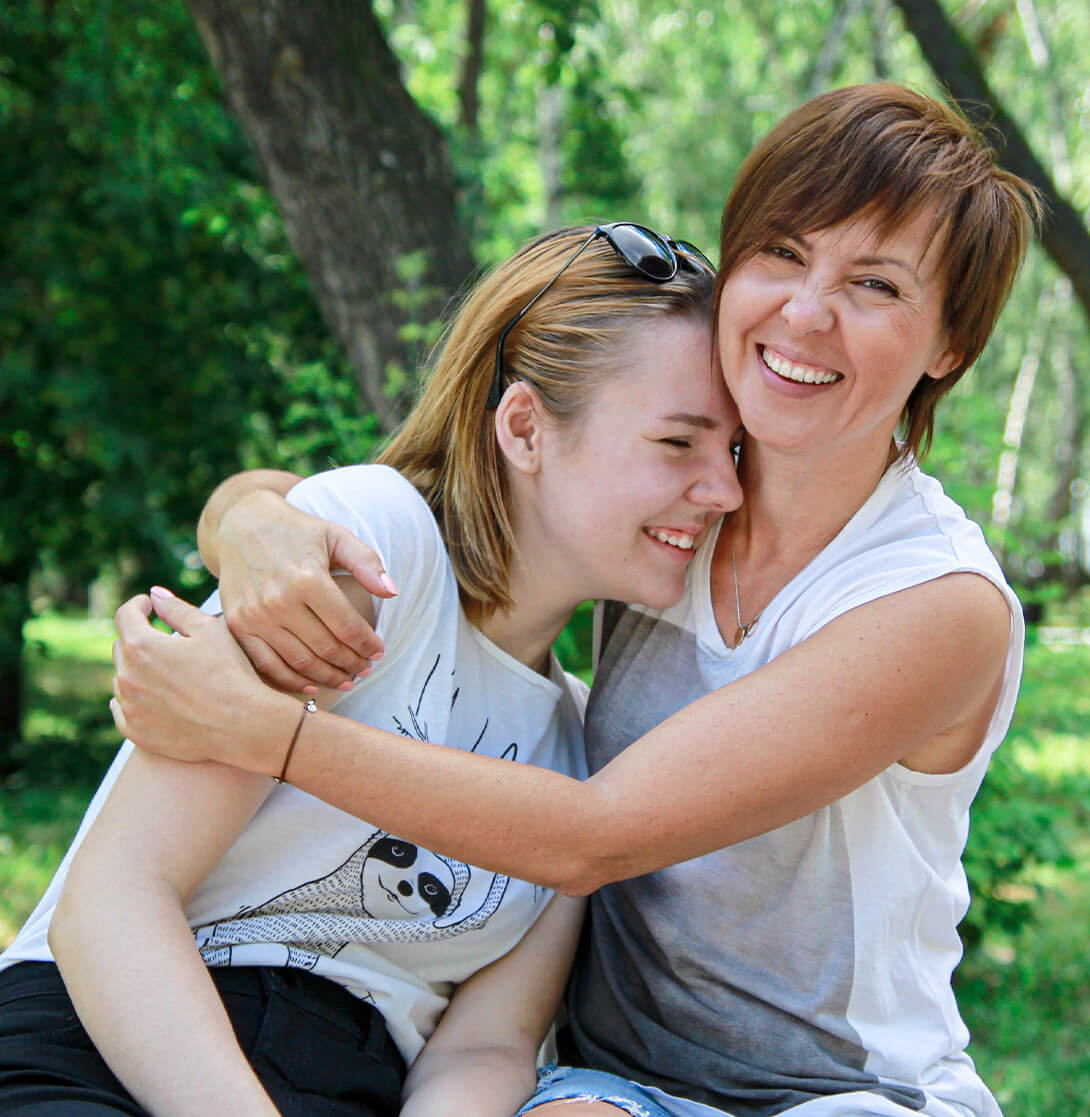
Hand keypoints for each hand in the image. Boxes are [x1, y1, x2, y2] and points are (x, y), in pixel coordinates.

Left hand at [112, 588, 296, 774]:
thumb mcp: (210, 630)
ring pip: (122, 679)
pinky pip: (123, 710)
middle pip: (122, 647)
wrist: (243, 725)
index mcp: (142, 646)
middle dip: (139, 638)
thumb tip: (154, 594)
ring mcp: (129, 707)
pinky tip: (153, 697)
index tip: (148, 606)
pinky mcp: (135, 731)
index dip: (138, 605)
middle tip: (164, 640)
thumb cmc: (230, 673)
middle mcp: (127, 677)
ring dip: (137, 670)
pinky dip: (134, 700)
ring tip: (167, 672)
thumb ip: (177, 609)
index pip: (125, 616)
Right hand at [215, 488, 395, 692]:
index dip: (367, 645)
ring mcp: (254, 616)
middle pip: (325, 648)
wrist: (242, 524)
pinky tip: (311, 686)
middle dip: (351, 664)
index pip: (347, 626)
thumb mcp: (337, 536)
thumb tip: (392, 592)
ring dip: (327, 677)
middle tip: (366, 669)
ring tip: (346, 680)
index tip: (378, 652)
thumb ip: (367, 563)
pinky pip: (266, 664)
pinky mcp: (236, 625)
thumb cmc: (297, 531)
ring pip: (299, 662)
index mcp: (308, 579)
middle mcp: (278, 601)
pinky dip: (291, 681)